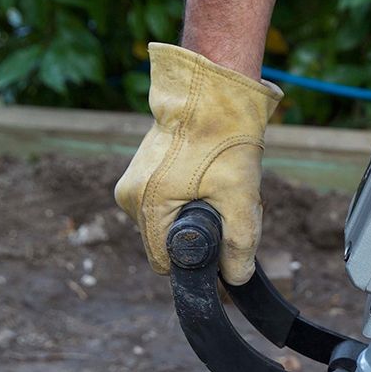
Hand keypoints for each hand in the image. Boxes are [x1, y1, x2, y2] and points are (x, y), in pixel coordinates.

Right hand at [115, 43, 282, 283]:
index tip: (221, 247)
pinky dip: (189, 201)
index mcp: (146, 205)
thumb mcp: (240, 198)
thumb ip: (239, 245)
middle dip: (200, 236)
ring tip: (217, 189)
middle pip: (167, 243)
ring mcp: (132, 183)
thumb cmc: (223, 141)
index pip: (165, 263)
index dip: (195, 264)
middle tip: (225, 207)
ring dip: (196, 217)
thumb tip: (236, 279)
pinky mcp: (141, 173)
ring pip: (168, 224)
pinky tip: (207, 181)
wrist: (210, 92)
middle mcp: (130, 197)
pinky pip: (166, 204)